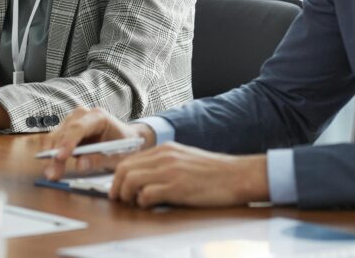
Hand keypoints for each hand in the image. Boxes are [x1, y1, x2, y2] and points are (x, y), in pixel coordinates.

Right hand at [39, 107, 152, 179]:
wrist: (126, 139)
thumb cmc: (124, 145)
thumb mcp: (117, 156)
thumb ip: (99, 160)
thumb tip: (79, 165)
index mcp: (99, 117)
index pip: (79, 128)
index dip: (68, 142)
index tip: (60, 157)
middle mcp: (83, 114)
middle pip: (64, 132)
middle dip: (56, 154)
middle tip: (53, 174)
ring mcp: (73, 120)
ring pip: (56, 136)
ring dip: (51, 156)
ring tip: (52, 174)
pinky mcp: (67, 129)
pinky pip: (55, 140)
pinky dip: (52, 154)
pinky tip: (52, 167)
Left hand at [109, 142, 268, 207]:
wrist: (237, 175)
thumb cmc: (215, 172)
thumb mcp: (185, 159)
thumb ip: (165, 164)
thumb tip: (145, 179)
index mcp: (166, 149)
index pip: (129, 160)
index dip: (118, 177)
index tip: (118, 189)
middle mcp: (165, 157)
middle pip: (124, 169)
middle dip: (116, 187)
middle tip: (119, 199)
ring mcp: (170, 171)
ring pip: (130, 180)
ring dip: (127, 195)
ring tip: (134, 204)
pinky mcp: (177, 187)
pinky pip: (147, 195)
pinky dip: (143, 203)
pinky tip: (151, 206)